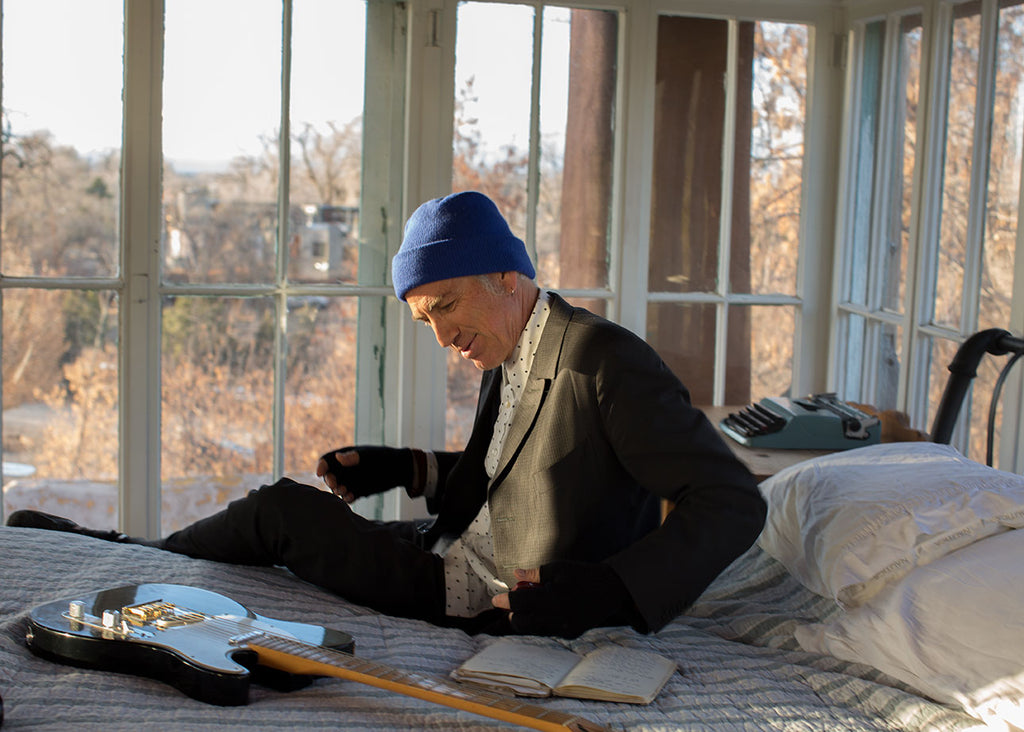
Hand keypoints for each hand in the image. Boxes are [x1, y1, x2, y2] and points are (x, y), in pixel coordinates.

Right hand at [316, 446, 413, 502]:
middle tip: (336, 485)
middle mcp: (344, 470)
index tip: (321, 473)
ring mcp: (350, 481)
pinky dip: (347, 498)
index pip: (327, 461)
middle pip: (329, 476)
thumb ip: (354, 457)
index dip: (321, 466)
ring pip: (337, 488)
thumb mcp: (369, 456)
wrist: (399, 469)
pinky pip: (347, 496)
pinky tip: (351, 497)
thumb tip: (339, 458)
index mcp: (344, 456)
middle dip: (330, 481)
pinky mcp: (356, 491)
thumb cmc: (383, 457)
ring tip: (344, 491)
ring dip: (338, 490)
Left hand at [491, 562, 634, 638]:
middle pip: (522, 622)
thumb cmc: (584, 575)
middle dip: (513, 614)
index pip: (520, 603)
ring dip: (525, 619)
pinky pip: (546, 631)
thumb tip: (516, 573)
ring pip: (533, 629)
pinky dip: (540, 622)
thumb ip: (535, 574)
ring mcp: (563, 628)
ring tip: (528, 606)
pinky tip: (544, 611)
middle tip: (513, 603)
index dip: (506, 601)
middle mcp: (557, 617)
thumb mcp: (559, 568)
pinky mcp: (569, 634)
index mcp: (552, 598)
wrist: (611, 590)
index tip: (497, 600)